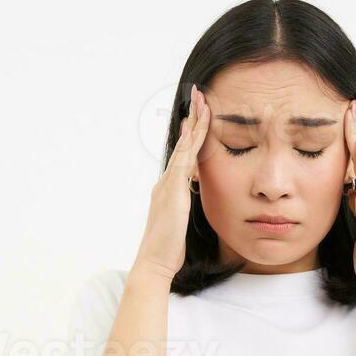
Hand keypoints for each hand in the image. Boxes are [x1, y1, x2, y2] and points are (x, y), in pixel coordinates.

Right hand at [134, 84, 210, 281]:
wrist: (155, 262)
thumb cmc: (169, 248)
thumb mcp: (181, 221)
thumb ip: (186, 205)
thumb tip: (193, 197)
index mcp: (170, 188)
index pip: (185, 154)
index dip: (193, 132)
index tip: (199, 113)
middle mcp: (167, 181)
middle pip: (183, 143)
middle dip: (192, 118)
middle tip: (199, 94)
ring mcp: (168, 184)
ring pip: (184, 147)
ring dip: (193, 123)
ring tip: (200, 100)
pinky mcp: (172, 191)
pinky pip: (184, 162)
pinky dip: (190, 143)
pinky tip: (194, 127)